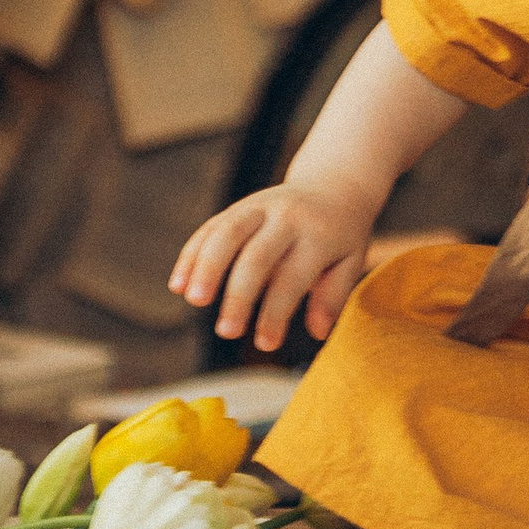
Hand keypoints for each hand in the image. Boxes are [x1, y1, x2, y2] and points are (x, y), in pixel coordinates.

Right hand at [171, 183, 379, 351]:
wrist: (335, 184)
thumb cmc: (342, 235)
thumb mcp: (351, 261)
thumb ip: (334, 295)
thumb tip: (319, 333)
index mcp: (319, 235)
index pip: (293, 278)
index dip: (276, 313)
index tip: (266, 344)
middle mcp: (288, 217)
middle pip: (256, 256)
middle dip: (239, 295)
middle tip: (227, 331)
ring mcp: (260, 207)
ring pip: (227, 233)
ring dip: (206, 268)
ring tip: (194, 301)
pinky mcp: (239, 206)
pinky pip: (210, 227)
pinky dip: (192, 255)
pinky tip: (178, 284)